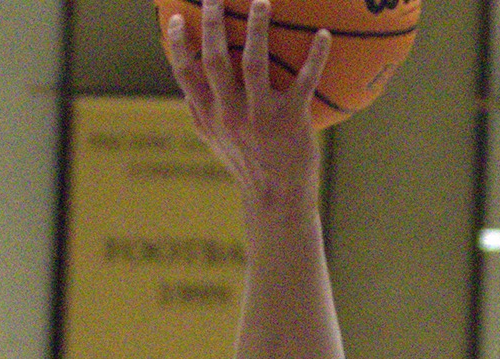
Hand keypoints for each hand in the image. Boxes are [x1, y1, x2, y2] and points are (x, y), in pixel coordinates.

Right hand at [164, 0, 327, 206]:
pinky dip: (315, 56)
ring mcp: (261, 116)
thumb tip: (185, 86)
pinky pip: (304, 81)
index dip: (178, 45)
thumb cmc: (247, 165)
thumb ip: (200, 112)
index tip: (176, 18)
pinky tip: (323, 34)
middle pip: (216, 61)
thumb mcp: (215, 142)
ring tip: (262, 1)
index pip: (186, 74)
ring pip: (254, 64)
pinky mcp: (292, 119)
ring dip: (258, 29)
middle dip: (213, 25)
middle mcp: (231, 113)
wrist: (278, 198)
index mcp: (210, 115)